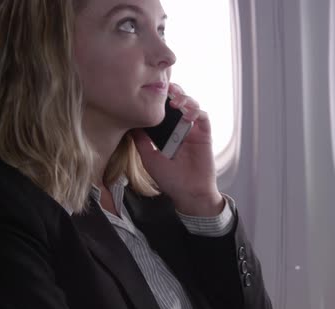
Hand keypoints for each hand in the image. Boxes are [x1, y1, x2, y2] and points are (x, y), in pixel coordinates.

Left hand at [131, 83, 223, 215]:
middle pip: (178, 102)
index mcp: (166, 132)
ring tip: (175, 101)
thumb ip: (141, 141)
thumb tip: (130, 124)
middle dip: (173, 92)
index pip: (163, 109)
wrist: (189, 193)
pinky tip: (187, 114)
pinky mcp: (205, 134)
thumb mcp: (149, 158)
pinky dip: (196, 111)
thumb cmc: (170, 179)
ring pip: (191, 105)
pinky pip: (203, 117)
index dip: (159, 99)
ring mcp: (193, 130)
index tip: (149, 91)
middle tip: (165, 89)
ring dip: (184, 98)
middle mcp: (180, 128)